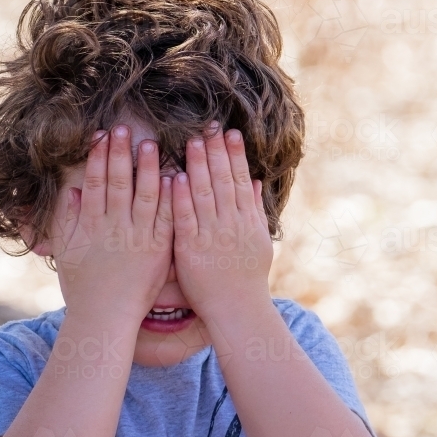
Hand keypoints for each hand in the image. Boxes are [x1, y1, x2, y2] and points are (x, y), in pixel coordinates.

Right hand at [51, 125, 172, 322]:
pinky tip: (174, 178)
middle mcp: (114, 228)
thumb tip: (71, 191)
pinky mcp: (158, 251)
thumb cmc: (84, 288)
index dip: (98, 158)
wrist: (104, 318)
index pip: (95, 183)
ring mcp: (138, 239)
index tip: (102, 136)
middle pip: (118, 183)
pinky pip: (166, 220)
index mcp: (92, 226)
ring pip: (144, 196)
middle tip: (125, 128)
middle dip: (121, 154)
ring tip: (150, 145)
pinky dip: (171, 198)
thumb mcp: (67, 252)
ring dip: (147, 168)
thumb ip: (68, 220)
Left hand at [171, 122, 272, 322]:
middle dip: (217, 152)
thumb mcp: (259, 242)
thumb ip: (256, 211)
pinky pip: (186, 218)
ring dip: (199, 166)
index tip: (230, 133)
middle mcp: (232, 224)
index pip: (241, 181)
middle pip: (224, 181)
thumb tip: (257, 183)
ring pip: (205, 194)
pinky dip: (181, 197)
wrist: (238, 311)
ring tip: (192, 142)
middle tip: (209, 126)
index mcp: (248, 221)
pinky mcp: (192, 249)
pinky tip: (176, 177)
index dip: (235, 156)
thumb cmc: (247, 279)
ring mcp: (212, 236)